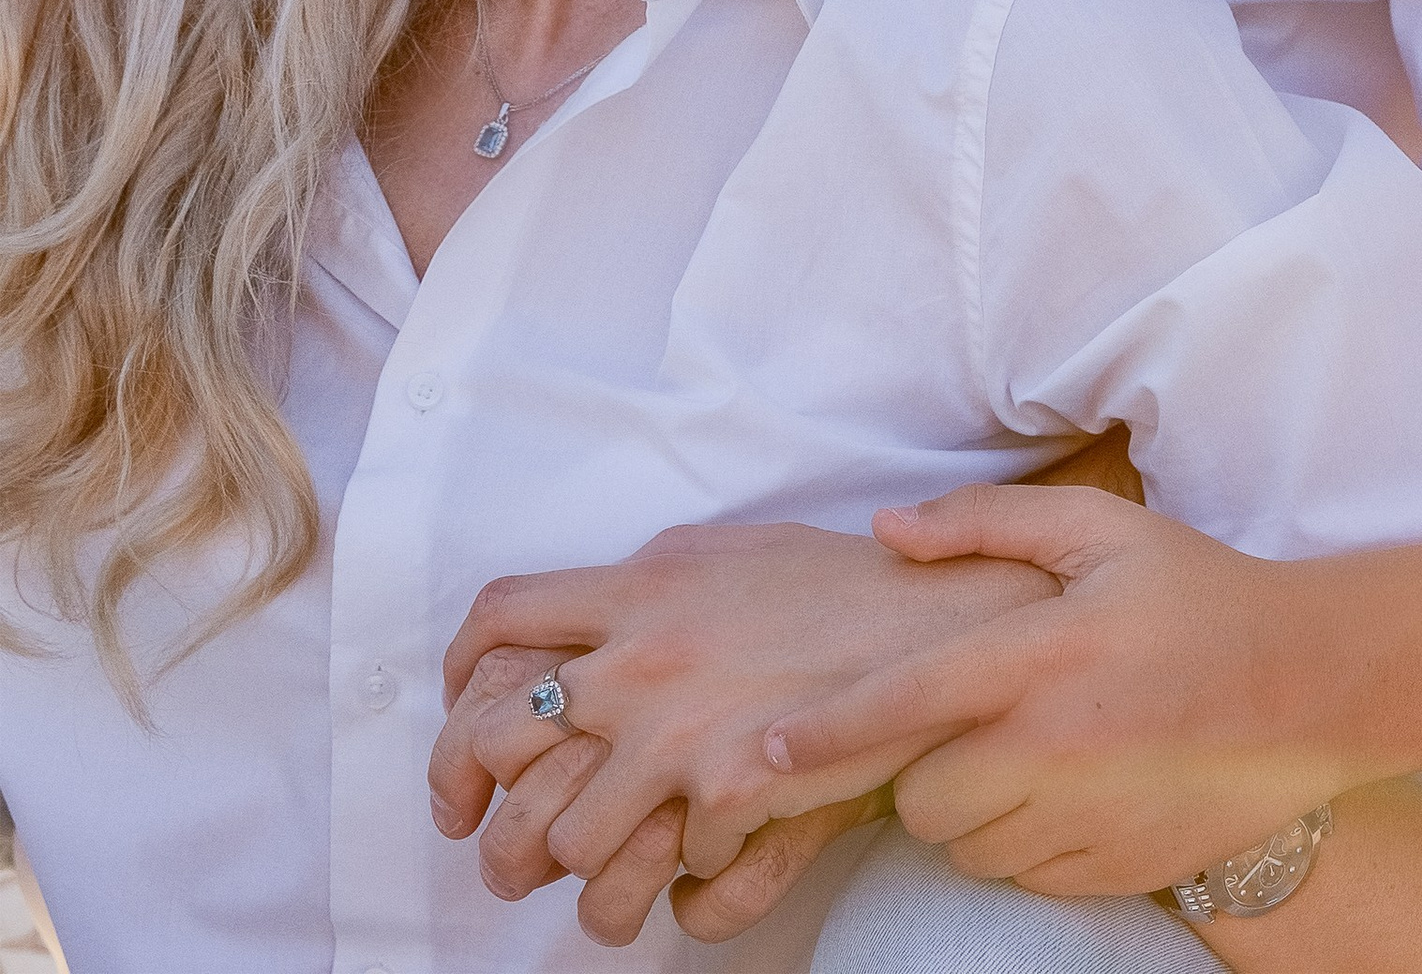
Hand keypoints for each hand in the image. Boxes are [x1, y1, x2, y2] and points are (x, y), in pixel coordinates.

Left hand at [431, 522, 1059, 930]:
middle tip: (493, 842)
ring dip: (579, 867)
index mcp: (640, 588)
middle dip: (477, 804)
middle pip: (498, 740)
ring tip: (608, 876)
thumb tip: (599, 613)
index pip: (502, 618)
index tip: (463, 717)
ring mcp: (679, 730)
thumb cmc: (843, 587)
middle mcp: (641, 656)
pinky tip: (701, 875)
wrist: (938, 623)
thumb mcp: (729, 555)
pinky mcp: (726, 792)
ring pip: (566, 838)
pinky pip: (663, 875)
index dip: (460, 677)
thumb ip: (654, 584)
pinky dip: (676, 888)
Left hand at [749, 488, 1350, 897]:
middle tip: (974, 721)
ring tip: (1031, 750)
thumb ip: (985, 523)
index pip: (906, 700)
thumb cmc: (1197, 594)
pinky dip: (1026, 843)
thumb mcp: (1101, 530)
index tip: (762, 749)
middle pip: (922, 799)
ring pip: (968, 846)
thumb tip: (886, 531)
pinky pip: (1024, 876)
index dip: (826, 730)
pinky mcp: (1113, 872)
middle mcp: (1057, 749)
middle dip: (924, 768)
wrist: (1312, 686)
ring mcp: (1087, 821)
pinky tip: (1073, 787)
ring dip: (975, 809)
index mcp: (1044, 656)